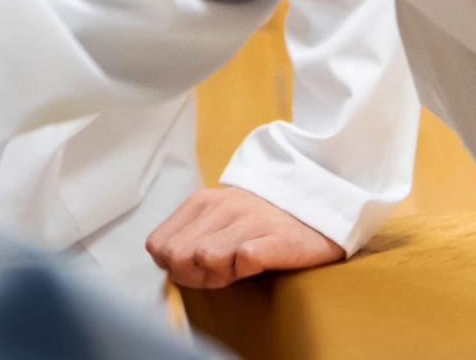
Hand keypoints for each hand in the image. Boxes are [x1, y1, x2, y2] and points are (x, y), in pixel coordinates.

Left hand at [146, 186, 345, 288]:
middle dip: (192, 274)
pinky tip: (257, 263)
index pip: (159, 244)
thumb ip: (188, 237)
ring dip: (219, 273)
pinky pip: (245, 258)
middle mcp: (223, 206)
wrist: (316, 211)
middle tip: (219, 271)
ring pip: (206, 256)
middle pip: (178, 255)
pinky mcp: (278, 237)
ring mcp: (251, 219)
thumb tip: (164, 262)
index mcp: (203, 201)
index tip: (195, 267)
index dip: (173, 266)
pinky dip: (246, 269)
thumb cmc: (260, 223)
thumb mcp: (217, 221)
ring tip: (239, 267)